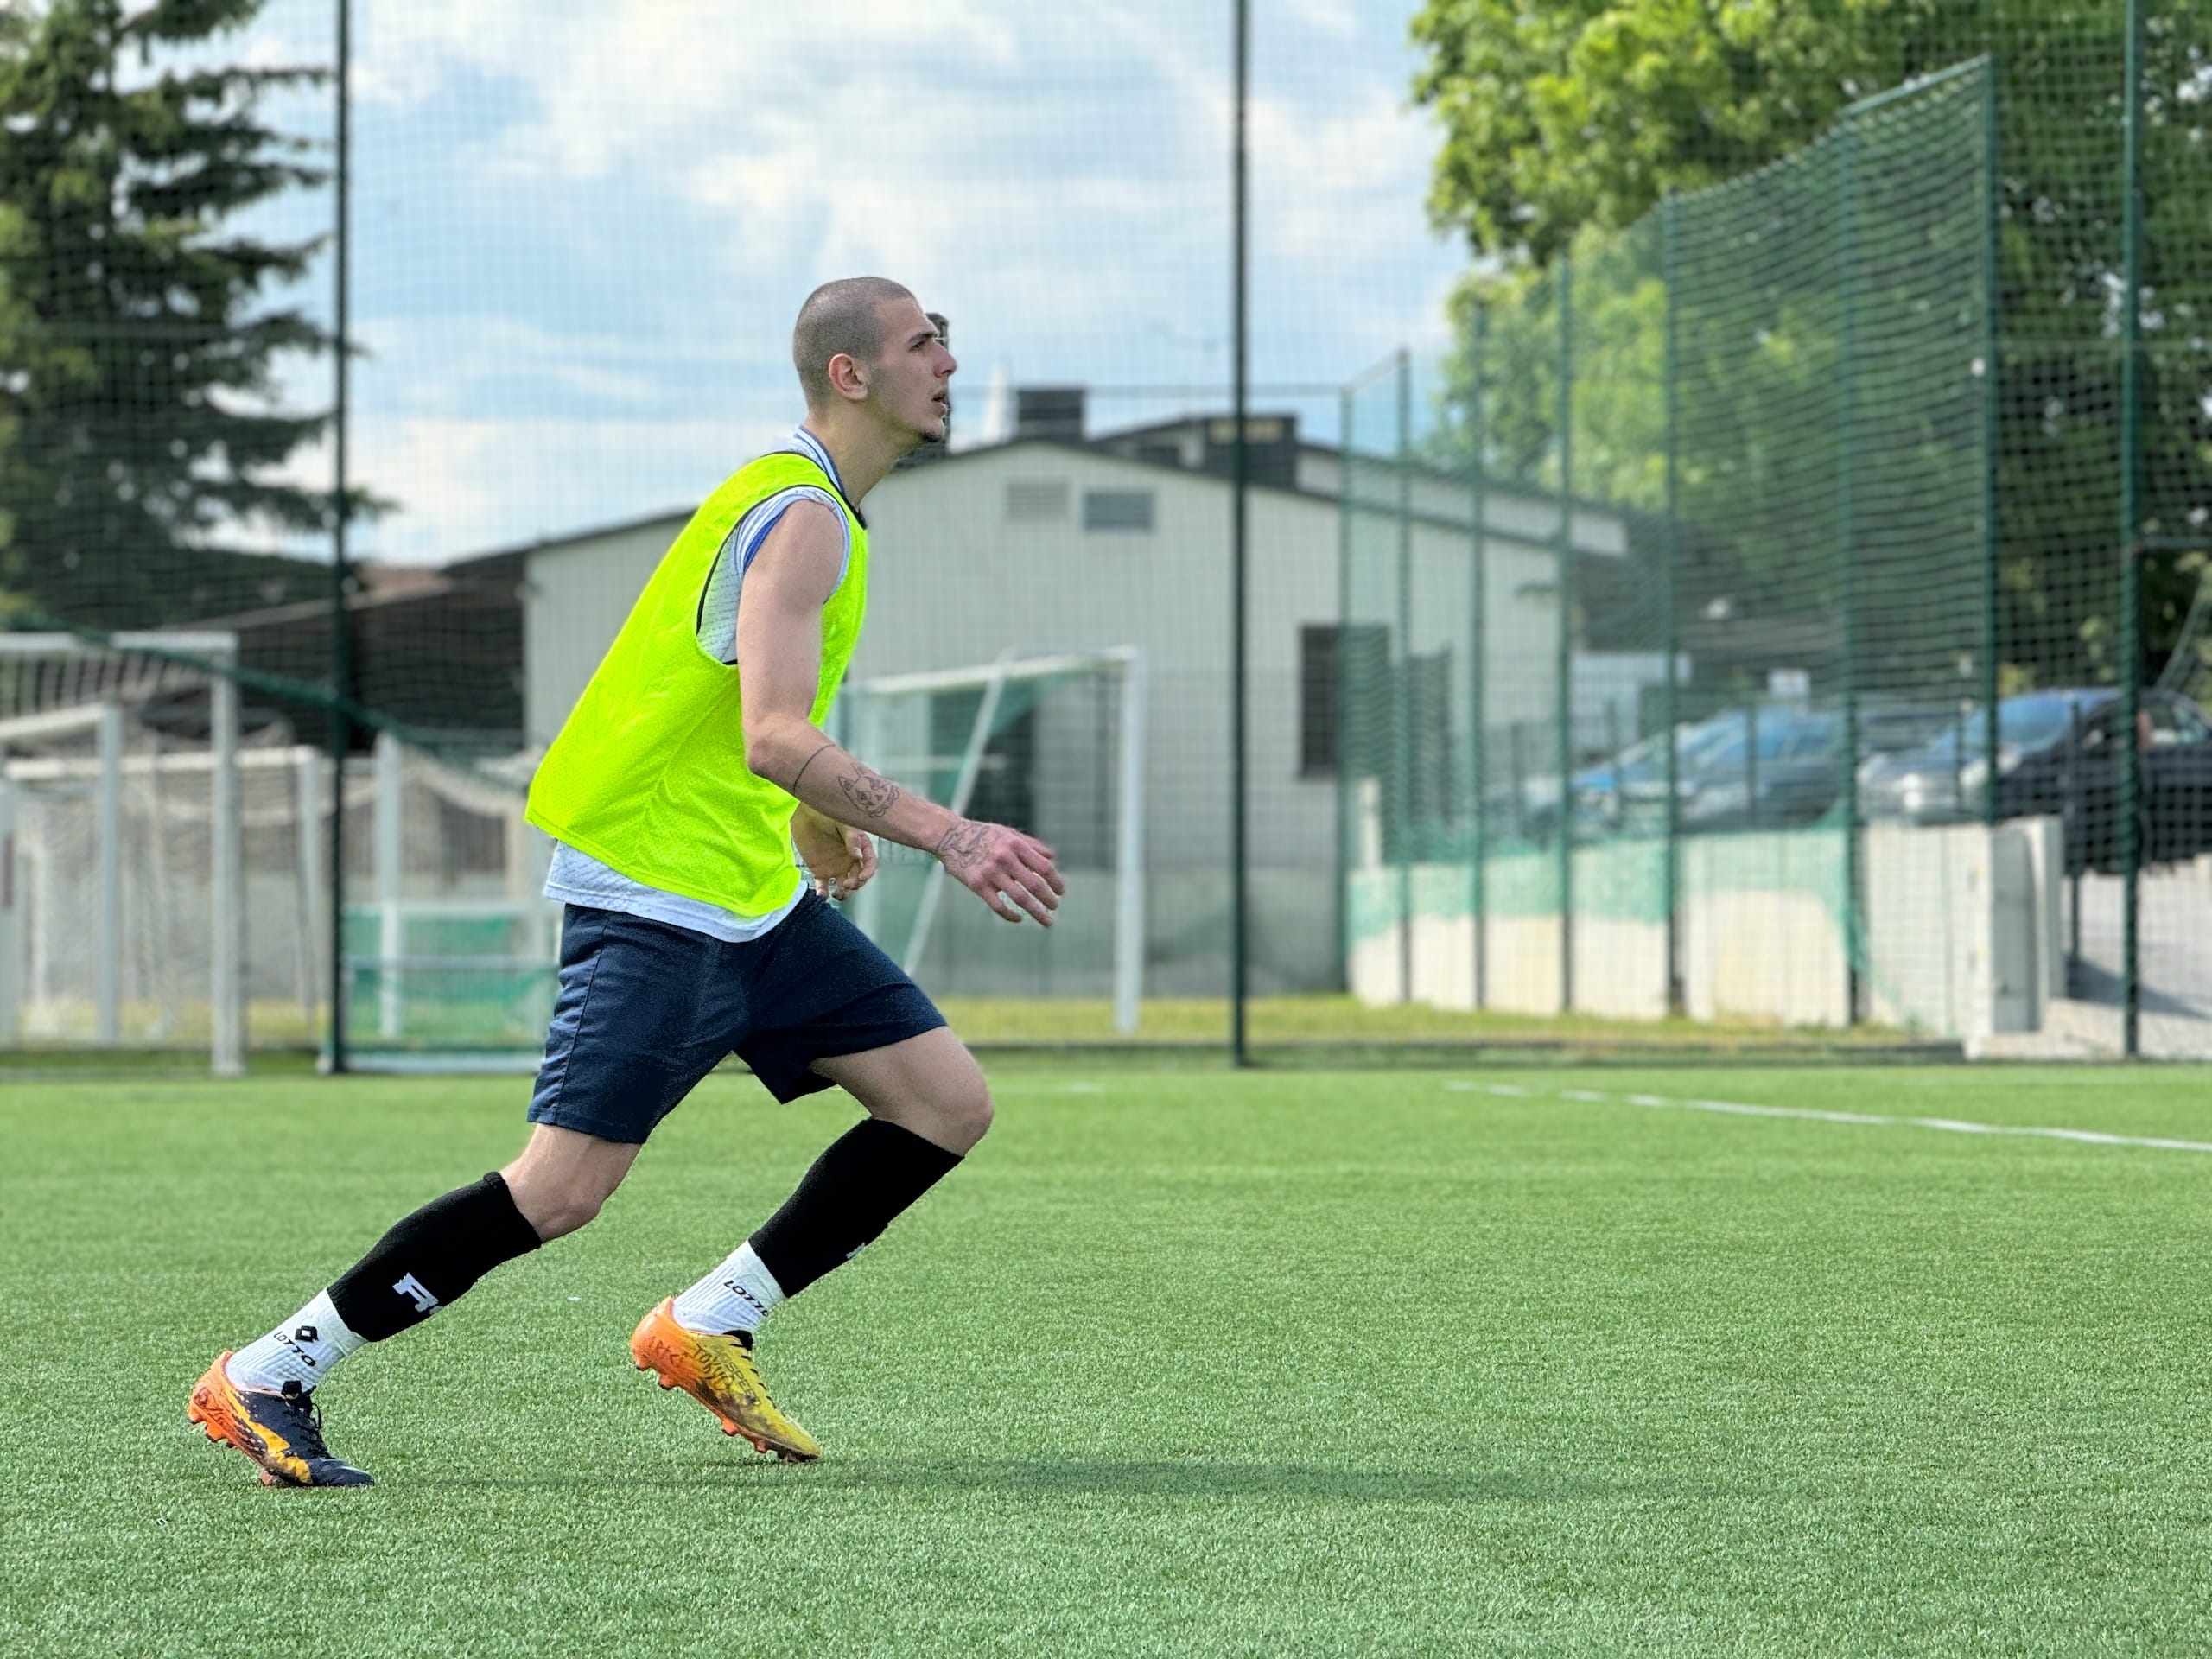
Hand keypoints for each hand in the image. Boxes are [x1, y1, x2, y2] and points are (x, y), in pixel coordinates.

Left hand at [793, 808, 876, 900]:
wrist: (805, 814)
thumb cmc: (827, 813)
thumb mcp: (844, 823)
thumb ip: (852, 839)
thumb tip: (858, 856)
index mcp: (860, 848)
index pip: (869, 863)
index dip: (868, 872)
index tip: (861, 877)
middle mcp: (850, 860)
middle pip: (858, 878)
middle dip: (855, 884)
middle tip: (848, 885)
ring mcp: (835, 867)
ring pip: (844, 886)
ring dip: (843, 893)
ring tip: (838, 893)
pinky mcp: (820, 871)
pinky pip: (824, 886)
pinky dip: (823, 893)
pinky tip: (822, 896)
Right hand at [933, 819, 1063, 924]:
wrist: (950, 835)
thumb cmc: (982, 834)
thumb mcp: (1008, 833)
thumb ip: (1031, 844)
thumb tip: (1052, 858)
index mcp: (1015, 845)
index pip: (1044, 867)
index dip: (1056, 881)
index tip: (1060, 892)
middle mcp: (1004, 858)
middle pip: (1035, 885)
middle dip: (1049, 899)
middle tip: (1055, 907)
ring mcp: (990, 872)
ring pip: (1020, 898)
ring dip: (1036, 912)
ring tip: (1047, 920)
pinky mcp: (977, 884)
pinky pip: (998, 906)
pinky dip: (1011, 915)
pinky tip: (1019, 918)